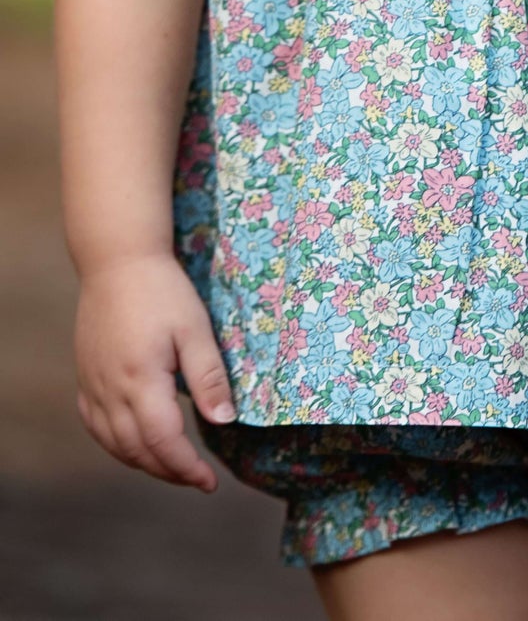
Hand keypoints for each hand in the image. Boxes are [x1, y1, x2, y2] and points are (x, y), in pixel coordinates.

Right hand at [74, 252, 235, 491]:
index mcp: (141, 381)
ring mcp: (92, 386)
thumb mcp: (195, 328)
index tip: (209, 483)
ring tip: (173, 466)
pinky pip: (96, 427)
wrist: (117, 261)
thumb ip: (209, 377)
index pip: (162, 442)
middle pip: (136, 451)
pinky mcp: (85, 377)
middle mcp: (110, 391)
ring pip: (113, 444)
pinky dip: (117, 445)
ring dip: (143, 462)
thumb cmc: (163, 291)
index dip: (186, 468)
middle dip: (168, 471)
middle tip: (197, 479)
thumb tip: (224, 422)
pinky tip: (134, 444)